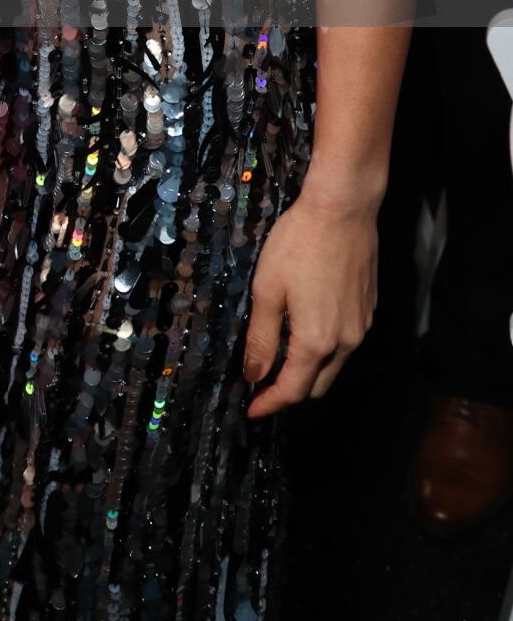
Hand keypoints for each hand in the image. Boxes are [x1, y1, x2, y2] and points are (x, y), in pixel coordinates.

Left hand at [242, 182, 377, 418]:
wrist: (343, 209)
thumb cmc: (298, 244)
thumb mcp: (268, 289)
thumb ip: (261, 337)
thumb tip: (253, 375)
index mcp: (317, 342)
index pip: (293, 390)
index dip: (270, 403)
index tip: (252, 411)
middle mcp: (346, 342)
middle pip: (317, 385)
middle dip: (290, 392)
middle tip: (264, 385)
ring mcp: (362, 327)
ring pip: (334, 366)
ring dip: (308, 371)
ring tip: (281, 359)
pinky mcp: (369, 310)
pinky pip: (345, 344)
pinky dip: (324, 350)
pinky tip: (307, 331)